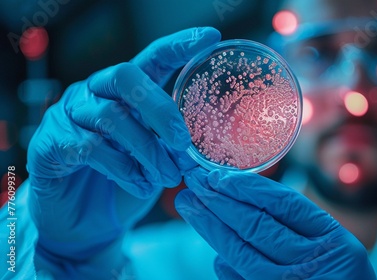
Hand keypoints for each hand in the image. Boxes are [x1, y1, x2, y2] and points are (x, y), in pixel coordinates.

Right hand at [27, 27, 219, 270]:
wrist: (83, 221)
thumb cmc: (126, 183)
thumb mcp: (156, 161)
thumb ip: (171, 148)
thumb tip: (197, 150)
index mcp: (125, 92)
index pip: (151, 58)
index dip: (179, 46)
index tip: (211, 37)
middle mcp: (95, 93)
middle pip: (126, 76)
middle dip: (160, 109)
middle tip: (182, 142)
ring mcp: (69, 115)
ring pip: (112, 117)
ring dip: (147, 151)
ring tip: (167, 178)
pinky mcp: (50, 142)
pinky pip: (90, 147)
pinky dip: (123, 169)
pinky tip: (140, 185)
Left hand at [176, 168, 375, 279]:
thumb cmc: (340, 279)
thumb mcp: (336, 249)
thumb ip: (300, 226)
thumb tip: (245, 205)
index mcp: (333, 241)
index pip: (283, 204)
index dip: (248, 187)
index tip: (221, 175)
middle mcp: (312, 264)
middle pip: (257, 225)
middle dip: (221, 200)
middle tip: (196, 182)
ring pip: (243, 251)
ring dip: (212, 226)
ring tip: (190, 205)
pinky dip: (226, 265)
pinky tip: (216, 251)